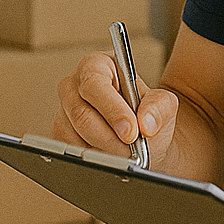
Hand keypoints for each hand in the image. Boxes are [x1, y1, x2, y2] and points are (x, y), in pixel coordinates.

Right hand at [53, 52, 177, 163]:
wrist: (142, 140)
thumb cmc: (147, 115)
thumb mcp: (163, 105)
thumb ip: (160, 107)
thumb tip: (145, 123)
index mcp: (98, 65)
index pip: (95, 84)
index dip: (113, 110)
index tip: (132, 131)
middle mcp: (75, 85)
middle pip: (83, 115)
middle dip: (111, 138)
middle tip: (132, 152)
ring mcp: (64, 109)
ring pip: (76, 136)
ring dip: (104, 151)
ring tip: (125, 154)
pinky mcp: (59, 132)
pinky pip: (71, 149)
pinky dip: (94, 158)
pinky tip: (110, 155)